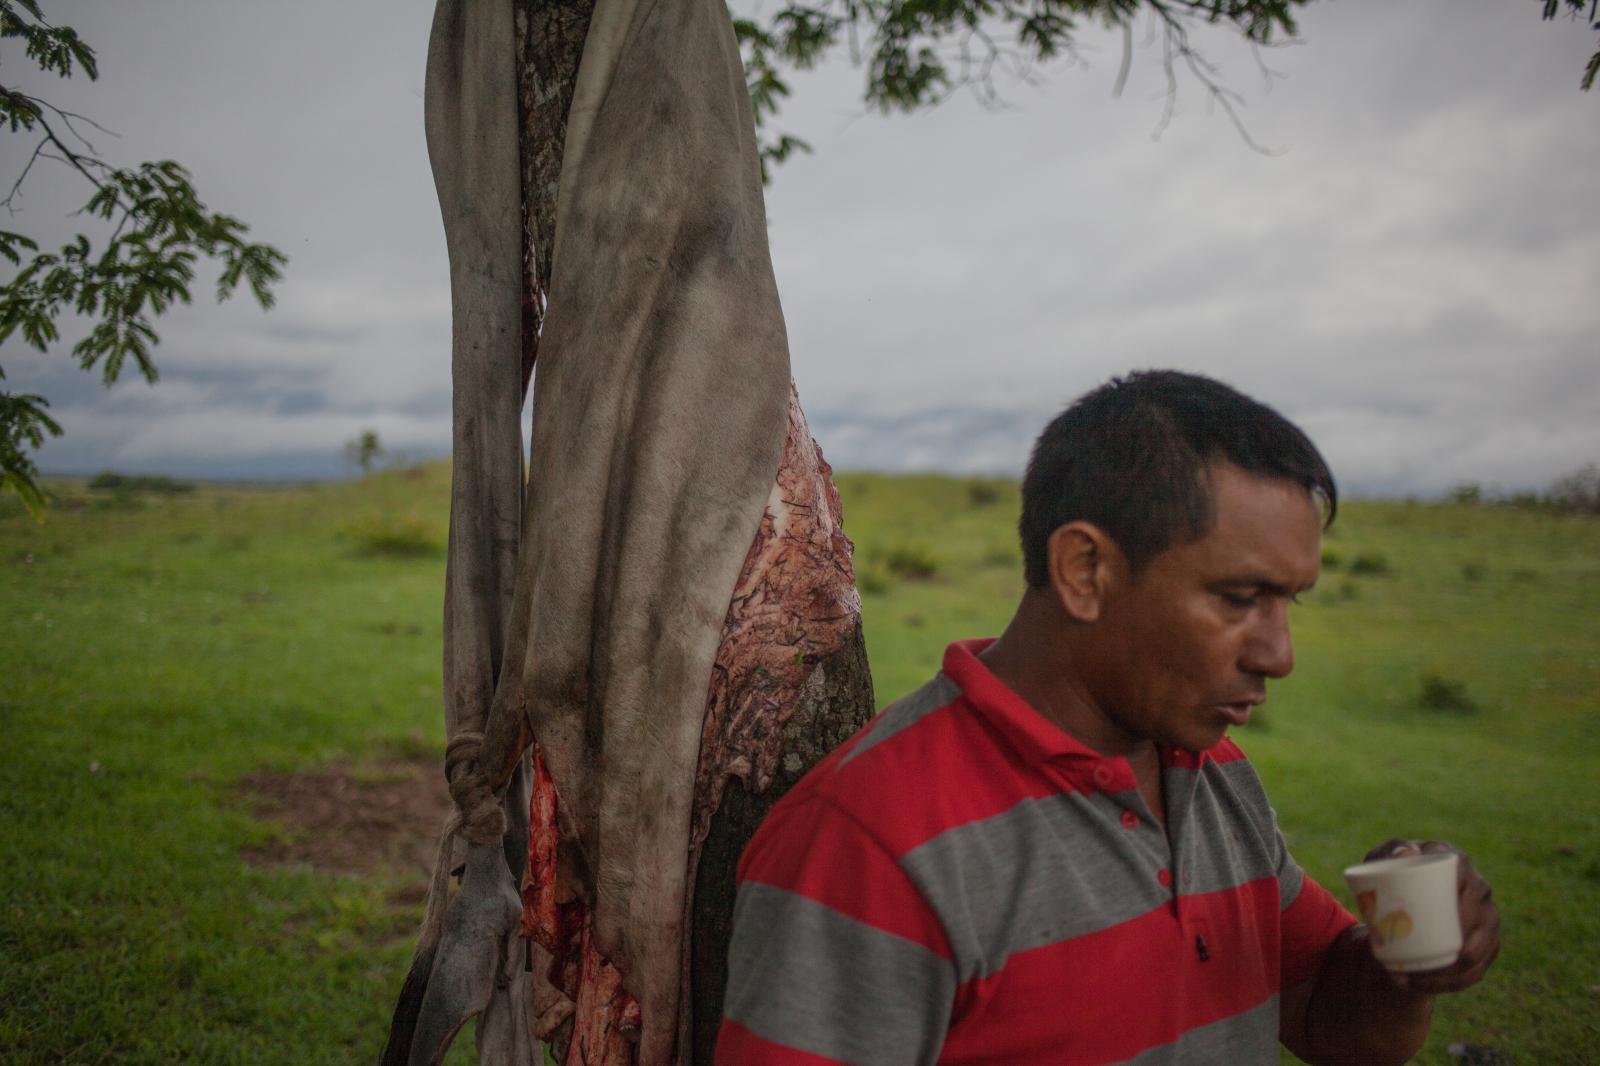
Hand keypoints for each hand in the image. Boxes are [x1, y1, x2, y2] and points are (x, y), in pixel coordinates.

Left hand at [1363, 839, 1500, 993]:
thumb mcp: (1384, 858)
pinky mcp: (1487, 943)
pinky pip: (1475, 970)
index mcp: (1458, 863)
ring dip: (1446, 973)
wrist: (1403, 892)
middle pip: (1472, 923)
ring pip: (1474, 953)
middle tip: (1408, 959)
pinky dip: (1450, 983)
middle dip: (1446, 948)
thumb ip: (1391, 850)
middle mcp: (1480, 889)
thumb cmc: (1392, 871)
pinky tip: (1425, 987)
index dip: (1450, 899)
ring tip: (1411, 978)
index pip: (1461, 878)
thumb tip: (1408, 854)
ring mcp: (1487, 918)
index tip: (1422, 920)